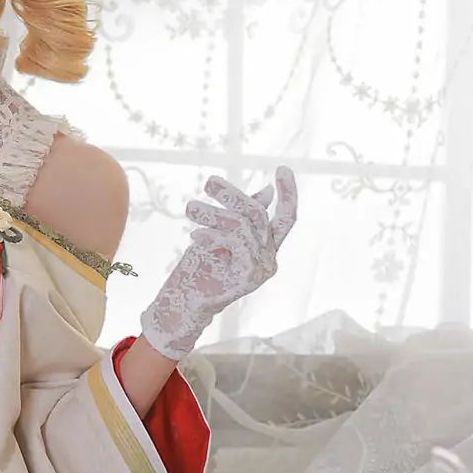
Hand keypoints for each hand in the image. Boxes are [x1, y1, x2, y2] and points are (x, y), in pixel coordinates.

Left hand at [137, 168, 298, 359]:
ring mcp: (262, 269)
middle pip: (259, 214)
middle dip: (233, 194)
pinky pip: (238, 241)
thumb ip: (243, 215)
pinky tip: (195, 236)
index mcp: (265, 247)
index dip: (289, 193)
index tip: (283, 168)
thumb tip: (267, 192)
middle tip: (208, 182)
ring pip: (244, 225)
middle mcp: (269, 258)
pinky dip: (215, 234)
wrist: (183, 303)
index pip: (286, 217)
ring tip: (191, 209)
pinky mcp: (250, 277)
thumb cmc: (199, 268)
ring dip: (214, 213)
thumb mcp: (220, 233)